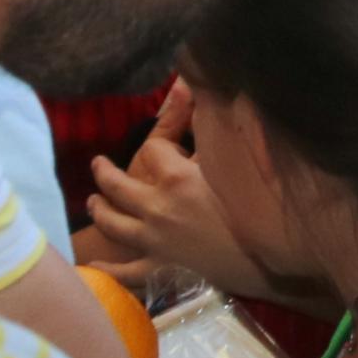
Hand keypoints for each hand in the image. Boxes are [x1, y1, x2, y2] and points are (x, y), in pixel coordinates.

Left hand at [85, 86, 249, 290]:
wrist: (264, 264)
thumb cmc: (253, 209)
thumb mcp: (232, 160)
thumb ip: (210, 123)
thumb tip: (190, 84)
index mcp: (176, 178)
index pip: (152, 149)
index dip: (157, 144)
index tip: (162, 146)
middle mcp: (157, 208)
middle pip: (117, 186)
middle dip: (104, 173)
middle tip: (98, 165)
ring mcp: (153, 243)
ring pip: (114, 224)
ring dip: (100, 211)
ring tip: (93, 203)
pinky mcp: (157, 272)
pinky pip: (124, 273)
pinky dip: (106, 272)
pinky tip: (93, 269)